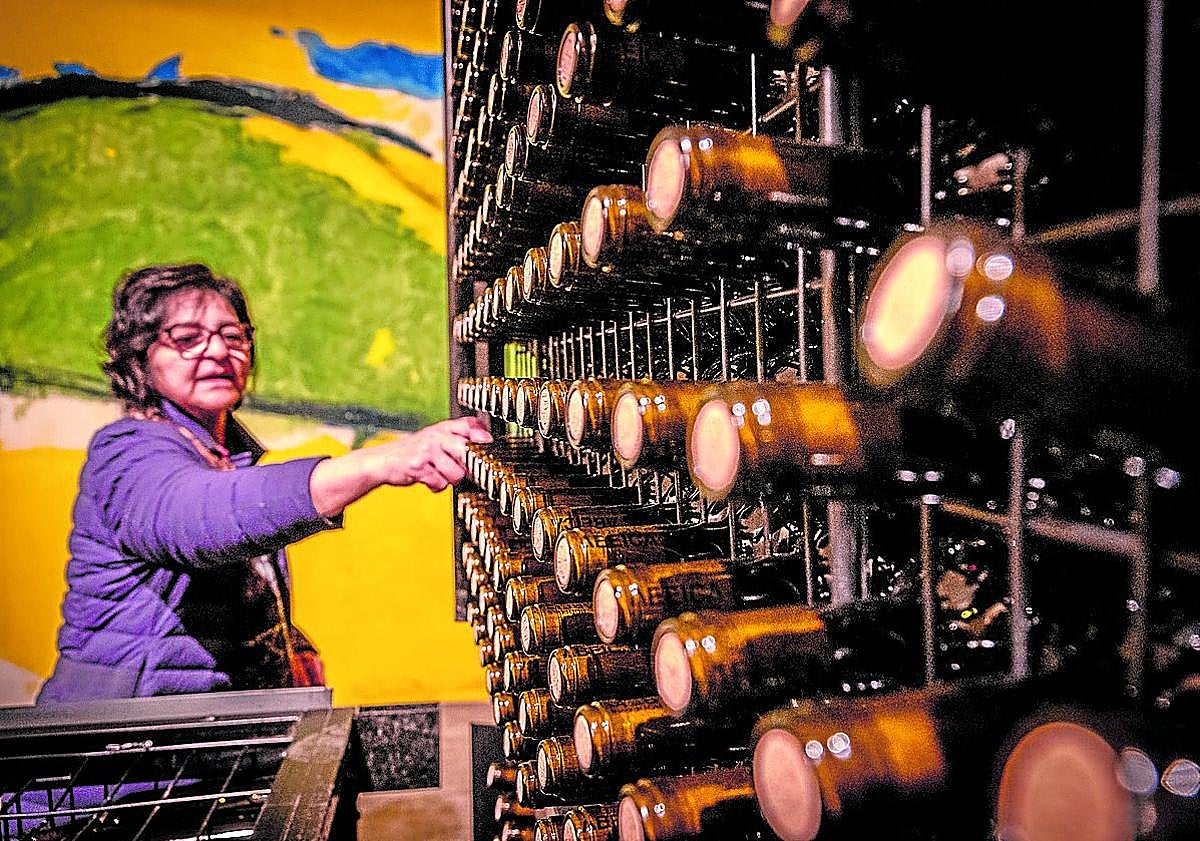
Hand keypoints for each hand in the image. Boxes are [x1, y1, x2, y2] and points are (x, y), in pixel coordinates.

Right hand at [373, 415, 491, 491]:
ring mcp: (427, 451)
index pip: (469, 424)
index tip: (488, 443)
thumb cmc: (413, 452)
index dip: (482, 433)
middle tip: (468, 468)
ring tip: (440, 474)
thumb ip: (456, 441)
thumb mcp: (434, 440)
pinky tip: (429, 479)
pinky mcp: (418, 467)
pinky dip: (436, 486)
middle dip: (469, 464)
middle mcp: (435, 436)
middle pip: (466, 450)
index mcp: (442, 428)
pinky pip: (440, 483)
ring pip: (456, 473)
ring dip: (450, 479)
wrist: (383, 461)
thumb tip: (484, 445)